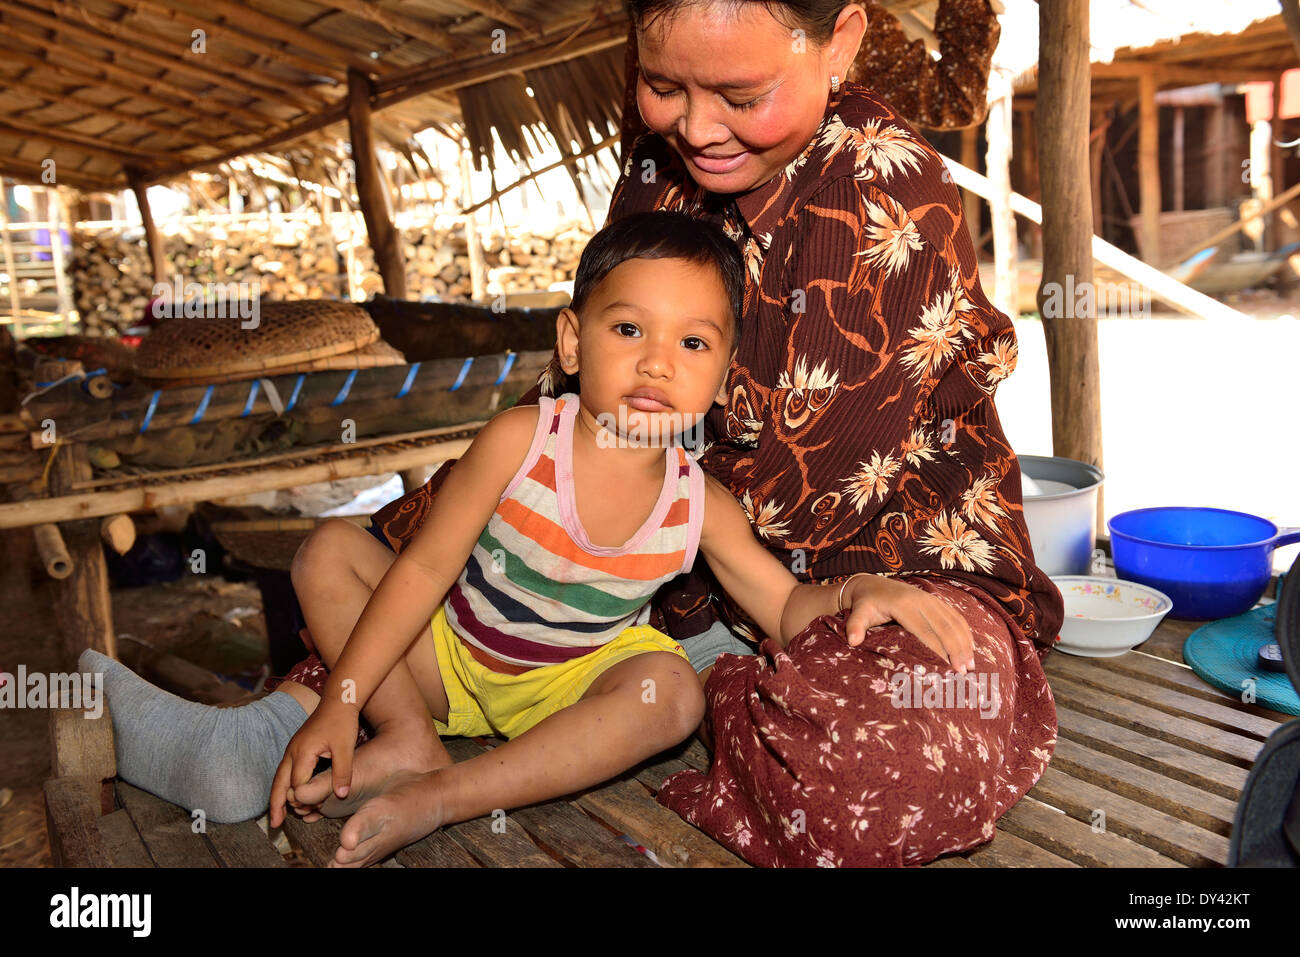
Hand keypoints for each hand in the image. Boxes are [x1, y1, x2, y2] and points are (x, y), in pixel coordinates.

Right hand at [268, 699, 358, 827]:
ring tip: (277, 816)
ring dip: (277, 797)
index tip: (310, 809)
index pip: (297, 783)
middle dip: (276, 804)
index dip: (303, 798)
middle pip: (279, 783)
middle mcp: (292, 752)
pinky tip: (288, 796)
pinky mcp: (296, 748)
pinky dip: (283, 786)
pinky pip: (285, 771)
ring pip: (279, 777)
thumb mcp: (346, 746)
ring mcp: (292, 749)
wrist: (338, 700)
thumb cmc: (342, 721)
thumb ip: (343, 771)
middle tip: (275, 825)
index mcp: (303, 752)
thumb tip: (341, 795)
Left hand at [841, 574, 975, 672]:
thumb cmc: (865, 605)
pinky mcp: (935, 600)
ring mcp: (930, 599)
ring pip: (953, 622)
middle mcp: (921, 600)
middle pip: (944, 627)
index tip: (947, 669)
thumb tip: (852, 641)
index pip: (925, 632)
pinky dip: (965, 632)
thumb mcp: (858, 613)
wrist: (871, 584)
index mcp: (904, 605)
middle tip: (964, 672)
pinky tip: (970, 648)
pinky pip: (955, 616)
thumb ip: (855, 626)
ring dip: (965, 643)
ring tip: (971, 665)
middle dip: (956, 650)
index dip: (938, 651)